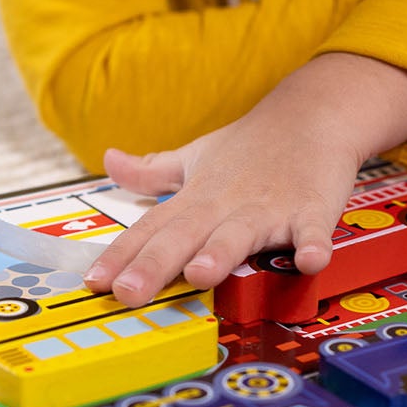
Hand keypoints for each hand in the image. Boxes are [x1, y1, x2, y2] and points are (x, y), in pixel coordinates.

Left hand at [86, 89, 365, 309]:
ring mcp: (269, 207)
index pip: (151, 228)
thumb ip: (153, 170)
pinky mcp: (311, 209)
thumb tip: (110, 161)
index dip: (121, 255)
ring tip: (200, 275)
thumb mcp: (197, 155)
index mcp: (197, 197)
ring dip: (220, 253)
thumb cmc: (252, 145)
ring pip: (240, 233)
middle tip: (128, 293)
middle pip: (185, 235)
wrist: (313, 113)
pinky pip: (311, 231)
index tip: (93, 282)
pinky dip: (312, 245)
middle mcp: (226, 203)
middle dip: (156, 264)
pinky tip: (309, 261)